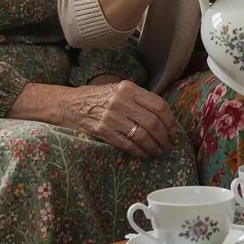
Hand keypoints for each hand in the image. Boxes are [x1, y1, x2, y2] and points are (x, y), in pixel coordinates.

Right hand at [59, 80, 177, 157]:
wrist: (70, 105)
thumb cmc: (98, 97)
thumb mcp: (120, 89)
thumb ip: (140, 99)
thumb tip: (164, 116)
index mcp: (129, 89)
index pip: (159, 105)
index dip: (170, 121)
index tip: (173, 130)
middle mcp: (122, 101)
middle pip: (153, 123)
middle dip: (164, 137)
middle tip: (168, 144)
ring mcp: (112, 117)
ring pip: (142, 136)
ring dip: (154, 147)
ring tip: (158, 151)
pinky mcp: (104, 132)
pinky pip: (128, 145)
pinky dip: (140, 151)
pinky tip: (145, 154)